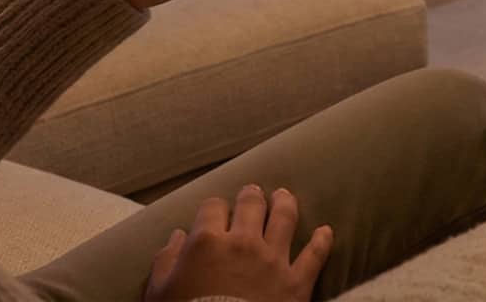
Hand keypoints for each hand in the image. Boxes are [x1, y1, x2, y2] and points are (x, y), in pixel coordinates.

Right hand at [144, 185, 332, 301]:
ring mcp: (272, 260)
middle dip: (251, 196)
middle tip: (253, 193)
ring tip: (284, 196)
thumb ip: (165, 261)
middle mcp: (242, 242)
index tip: (215, 213)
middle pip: (251, 204)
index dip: (214, 208)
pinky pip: (315, 255)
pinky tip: (326, 231)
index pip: (213, 207)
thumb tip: (177, 237)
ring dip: (285, 203)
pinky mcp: (296, 282)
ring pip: (285, 217)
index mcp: (207, 242)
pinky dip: (322, 242)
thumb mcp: (159, 292)